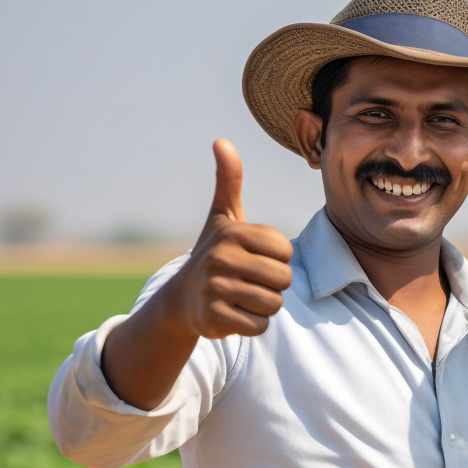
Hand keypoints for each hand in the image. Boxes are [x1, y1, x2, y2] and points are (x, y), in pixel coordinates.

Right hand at [171, 140, 293, 338]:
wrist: (181, 297)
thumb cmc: (214, 252)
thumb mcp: (223, 216)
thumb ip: (228, 181)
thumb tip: (221, 141)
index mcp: (232, 233)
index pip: (286, 251)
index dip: (278, 258)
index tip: (254, 257)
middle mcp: (220, 258)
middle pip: (284, 279)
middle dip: (274, 284)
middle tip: (249, 280)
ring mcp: (215, 290)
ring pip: (274, 304)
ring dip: (264, 305)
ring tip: (242, 296)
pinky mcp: (213, 318)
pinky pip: (259, 326)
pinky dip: (253, 324)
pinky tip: (235, 313)